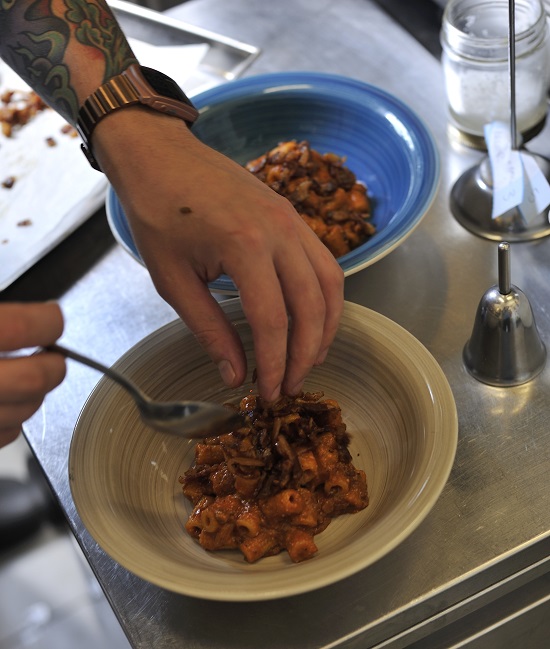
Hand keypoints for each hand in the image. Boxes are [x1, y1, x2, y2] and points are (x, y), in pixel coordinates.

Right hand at [0, 303, 65, 447]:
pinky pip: (6, 435)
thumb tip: (32, 313)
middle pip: (36, 378)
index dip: (48, 322)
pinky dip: (12, 419)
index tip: (51, 319)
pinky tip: (3, 402)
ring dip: (35, 394)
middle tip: (51, 355)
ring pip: (26, 412)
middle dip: (53, 365)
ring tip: (25, 375)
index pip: (23, 328)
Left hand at [94, 109, 343, 400]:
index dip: (274, 365)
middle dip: (305, 355)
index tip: (269, 392)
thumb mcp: (173, 280)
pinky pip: (325, 262)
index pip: (272, 321)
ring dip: (326, 328)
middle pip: (311, 306)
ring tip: (311, 359)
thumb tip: (235, 374)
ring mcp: (292, 220)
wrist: (160, 155)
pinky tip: (314, 318)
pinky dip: (326, 297)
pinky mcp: (293, 215)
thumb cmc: (157, 213)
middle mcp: (280, 231)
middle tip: (291, 385)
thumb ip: (209, 330)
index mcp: (244, 246)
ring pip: (330, 284)